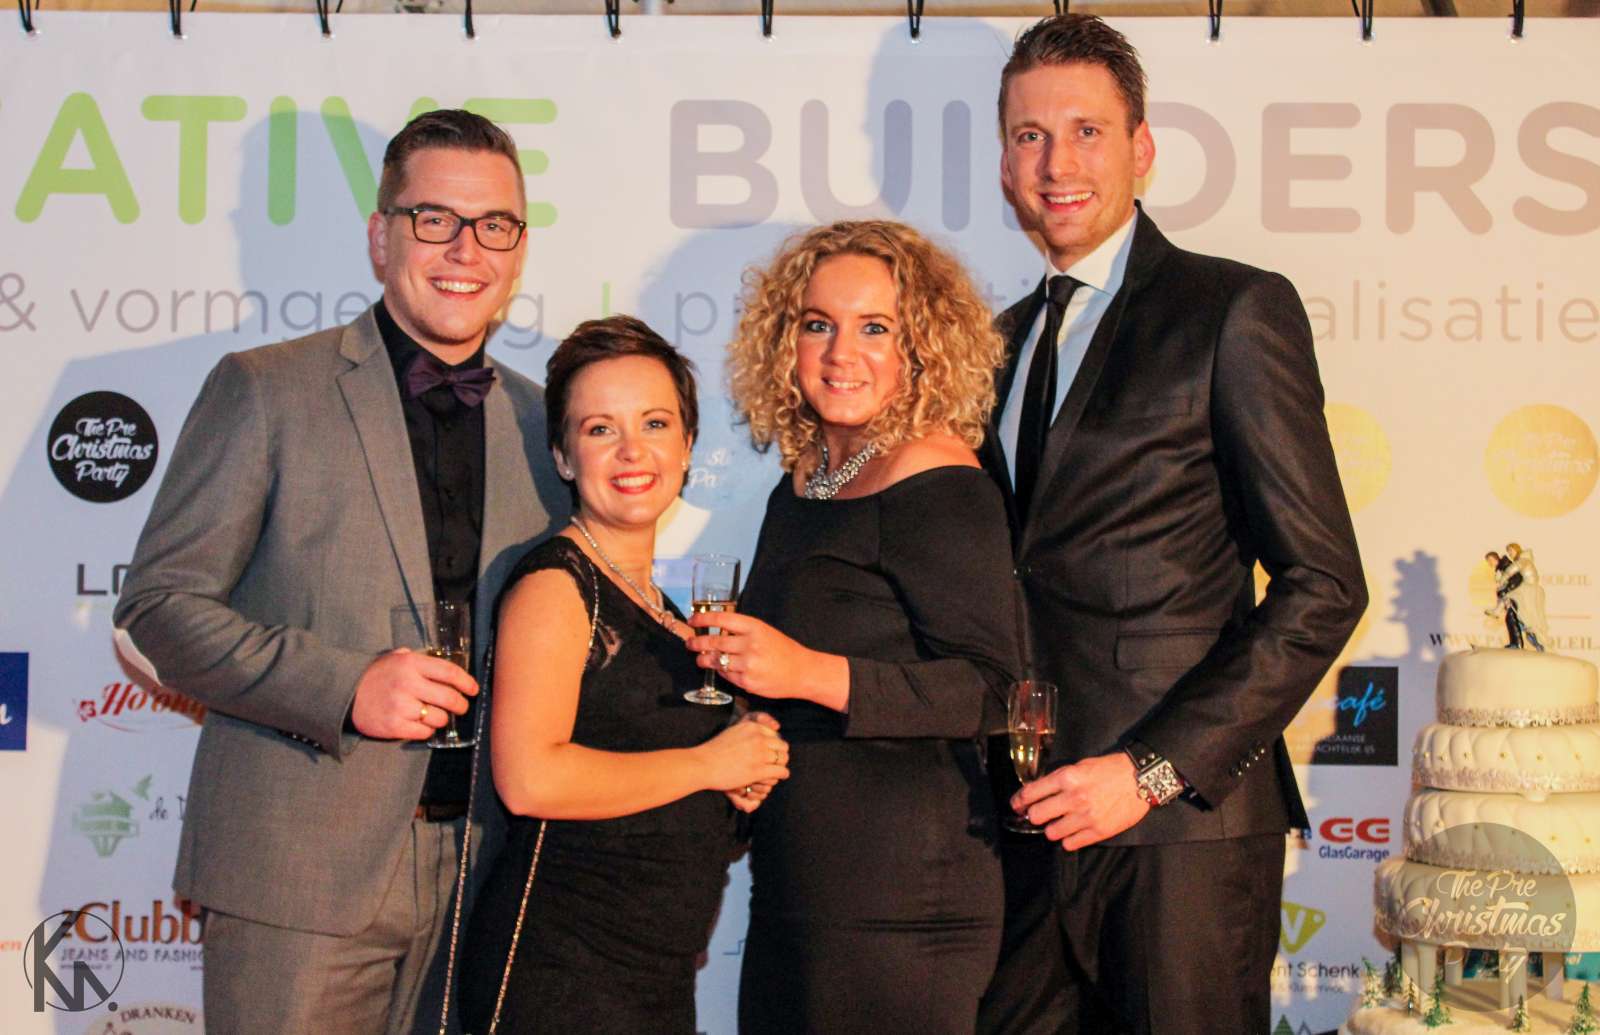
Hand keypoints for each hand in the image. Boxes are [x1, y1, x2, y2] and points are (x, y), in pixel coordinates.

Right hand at [350, 648, 476, 740]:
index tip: (473, 689)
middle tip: (461, 707)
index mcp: (411, 664)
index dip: (466, 682)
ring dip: (440, 719)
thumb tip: (445, 667)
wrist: (345, 695)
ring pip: (439, 718)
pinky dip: (426, 730)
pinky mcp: (394, 726)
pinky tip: (419, 724)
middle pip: (450, 698)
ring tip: (433, 716)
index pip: (449, 672)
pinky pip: (424, 732)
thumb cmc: (375, 676)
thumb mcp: (395, 658)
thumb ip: (419, 660)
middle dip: (460, 705)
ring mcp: (401, 706)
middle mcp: (408, 683)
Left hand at [686, 612, 847, 709]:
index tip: (692, 620)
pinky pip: (726, 675)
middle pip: (714, 642)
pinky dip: (721, 672)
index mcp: (754, 627)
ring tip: (700, 659)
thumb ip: (742, 631)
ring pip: (716, 661)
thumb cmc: (783, 650)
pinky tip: (722, 669)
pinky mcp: (747, 681)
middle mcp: (750, 644)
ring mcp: (748, 664)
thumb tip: (715, 632)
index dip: (703, 619)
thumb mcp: (764, 632)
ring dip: (704, 660)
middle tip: (690, 644)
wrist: (802, 671)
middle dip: (697, 643)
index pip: (722, 620)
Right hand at [724, 711, 783, 812]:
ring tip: (776, 771)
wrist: (703, 765)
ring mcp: (759, 753)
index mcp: (752, 726)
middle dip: (780, 755)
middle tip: (775, 763)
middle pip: (782, 746)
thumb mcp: (733, 731)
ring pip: (783, 759)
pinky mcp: (759, 770)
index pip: (775, 734)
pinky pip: (781, 771)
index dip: (774, 745)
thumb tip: (765, 728)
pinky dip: (782, 774)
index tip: (770, 752)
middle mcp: (758, 737)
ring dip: (781, 765)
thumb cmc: (715, 750)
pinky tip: (777, 776)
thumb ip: (748, 728)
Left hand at [1011, 751, 1149, 850]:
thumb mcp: (1079, 766)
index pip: (1031, 794)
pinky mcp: (1098, 832)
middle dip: (1035, 816)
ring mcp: (1086, 817)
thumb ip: (1059, 779)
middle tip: (1039, 815)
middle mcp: (1073, 798)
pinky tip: (1073, 831)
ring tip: (1060, 823)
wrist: (1140, 778)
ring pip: (1051, 833)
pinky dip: (1068, 839)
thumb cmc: (1108, 769)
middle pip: (1037, 816)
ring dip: (1052, 829)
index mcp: (1066, 777)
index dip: (1019, 801)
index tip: (1017, 805)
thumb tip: (1037, 794)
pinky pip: (1070, 844)